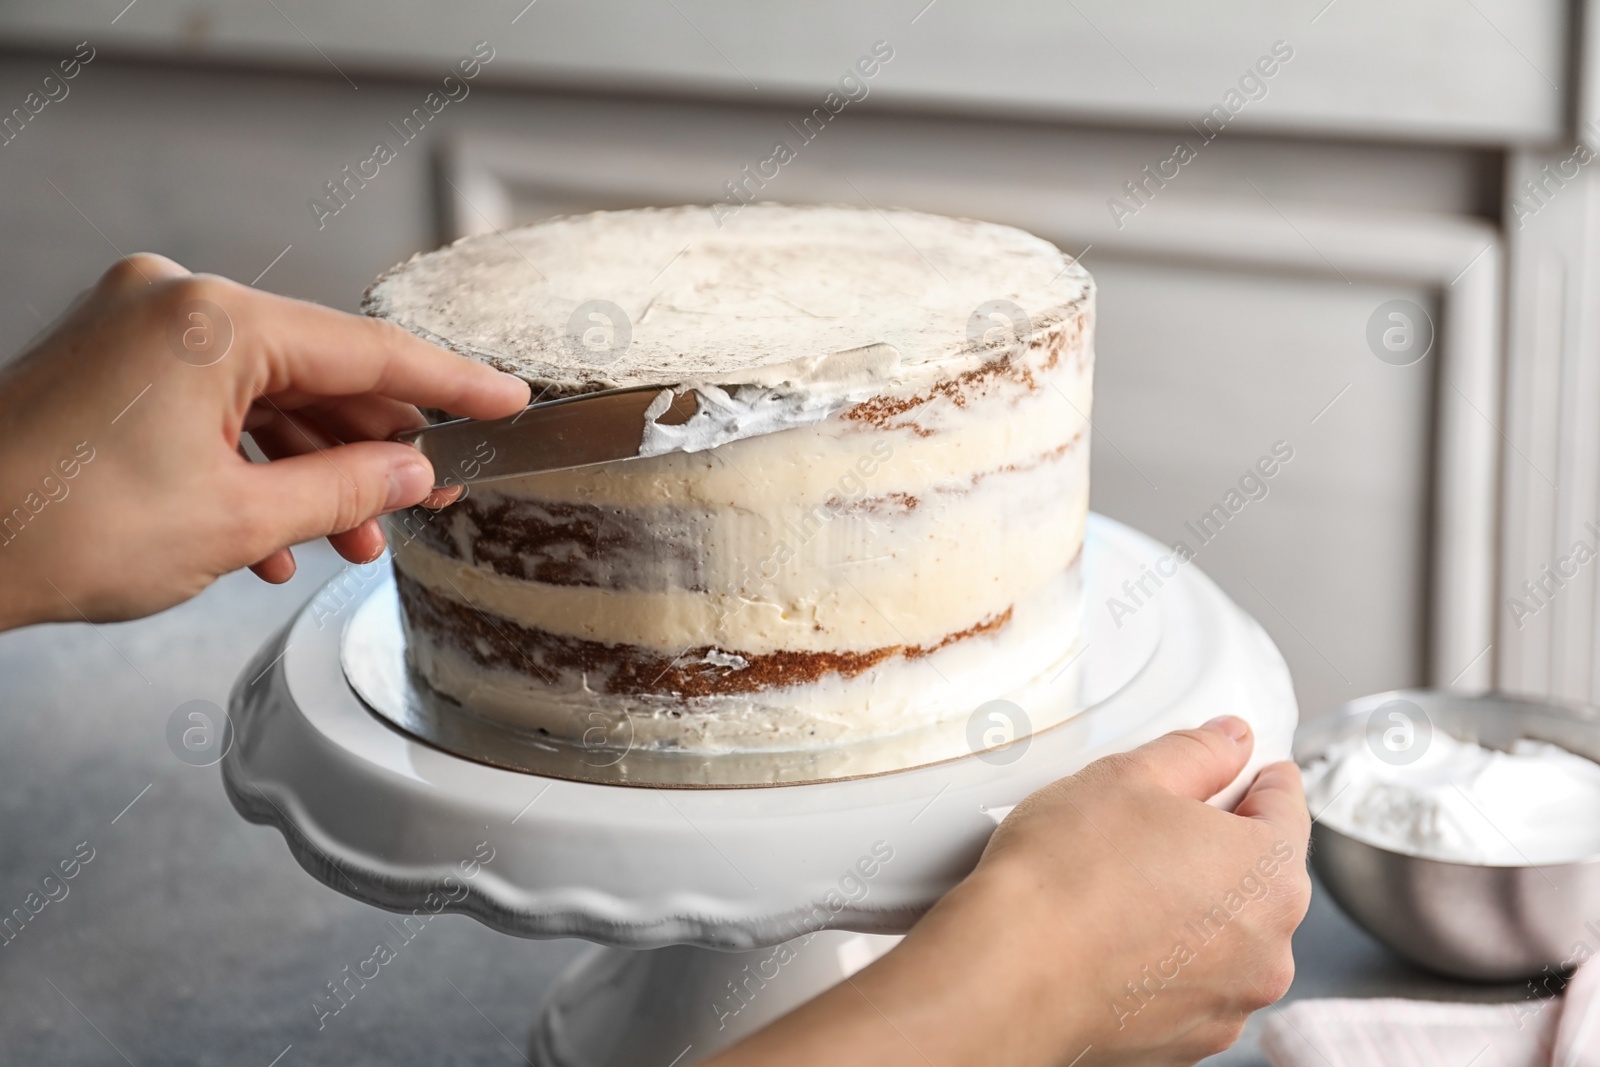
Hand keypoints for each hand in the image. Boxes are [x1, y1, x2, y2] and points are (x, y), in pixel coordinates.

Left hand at [0, 254, 528, 628]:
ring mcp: (138, 330)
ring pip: (267, 395)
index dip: (449, 384)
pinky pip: (214, 405)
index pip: (367, 350)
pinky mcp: (113, 365)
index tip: (504, 400)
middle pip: (318, 371)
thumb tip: (412, 472)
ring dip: (314, 469)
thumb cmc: (56, 525)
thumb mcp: (235, 519)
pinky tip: (275, 534)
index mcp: (211, 321)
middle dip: (376, 445)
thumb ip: (345, 488)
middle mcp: (173, 304)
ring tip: (354, 539)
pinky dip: (253, 463)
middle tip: (431, 493)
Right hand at [709, 718, 1310, 1066]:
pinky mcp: (1165, 1038)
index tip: (1204, 756)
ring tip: (1085, 861)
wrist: (992, 986)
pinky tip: (1076, 919)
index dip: (1236, 764)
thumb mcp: (1124, 778)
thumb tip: (1229, 734)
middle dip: (1195, 829)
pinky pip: (1164, 970)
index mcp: (1264, 871)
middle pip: (1245, 863)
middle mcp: (1257, 945)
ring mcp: (1214, 1001)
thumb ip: (1195, 749)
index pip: (1283, 795)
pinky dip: (1137, 944)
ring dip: (1163, 888)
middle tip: (1120, 804)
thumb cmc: (1055, 882)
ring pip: (1204, 920)